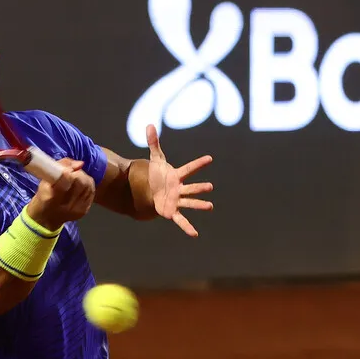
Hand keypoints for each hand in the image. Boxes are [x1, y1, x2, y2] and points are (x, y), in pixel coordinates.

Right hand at [26, 158, 96, 230]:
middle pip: (80, 183)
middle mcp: (66, 206)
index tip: (66, 169)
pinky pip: (91, 192)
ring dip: (83, 178)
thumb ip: (59, 167)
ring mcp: (77, 210)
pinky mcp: (84, 210)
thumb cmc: (43, 197)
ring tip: (75, 178)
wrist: (47, 218)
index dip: (68, 172)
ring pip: (88, 186)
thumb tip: (80, 164)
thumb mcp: (44, 181)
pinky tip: (80, 185)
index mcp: (51, 199)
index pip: (65, 182)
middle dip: (77, 174)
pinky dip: (87, 185)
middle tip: (71, 173)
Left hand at [145, 123, 213, 237]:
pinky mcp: (172, 211)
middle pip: (191, 187)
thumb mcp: (155, 159)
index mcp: (176, 176)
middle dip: (199, 187)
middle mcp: (180, 188)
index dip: (198, 164)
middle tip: (210, 186)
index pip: (188, 168)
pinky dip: (187, 227)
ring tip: (210, 206)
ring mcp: (177, 200)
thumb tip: (149, 124)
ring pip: (189, 202)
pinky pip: (180, 220)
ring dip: (199, 204)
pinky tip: (195, 234)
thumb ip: (154, 143)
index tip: (209, 158)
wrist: (150, 190)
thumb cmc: (157, 174)